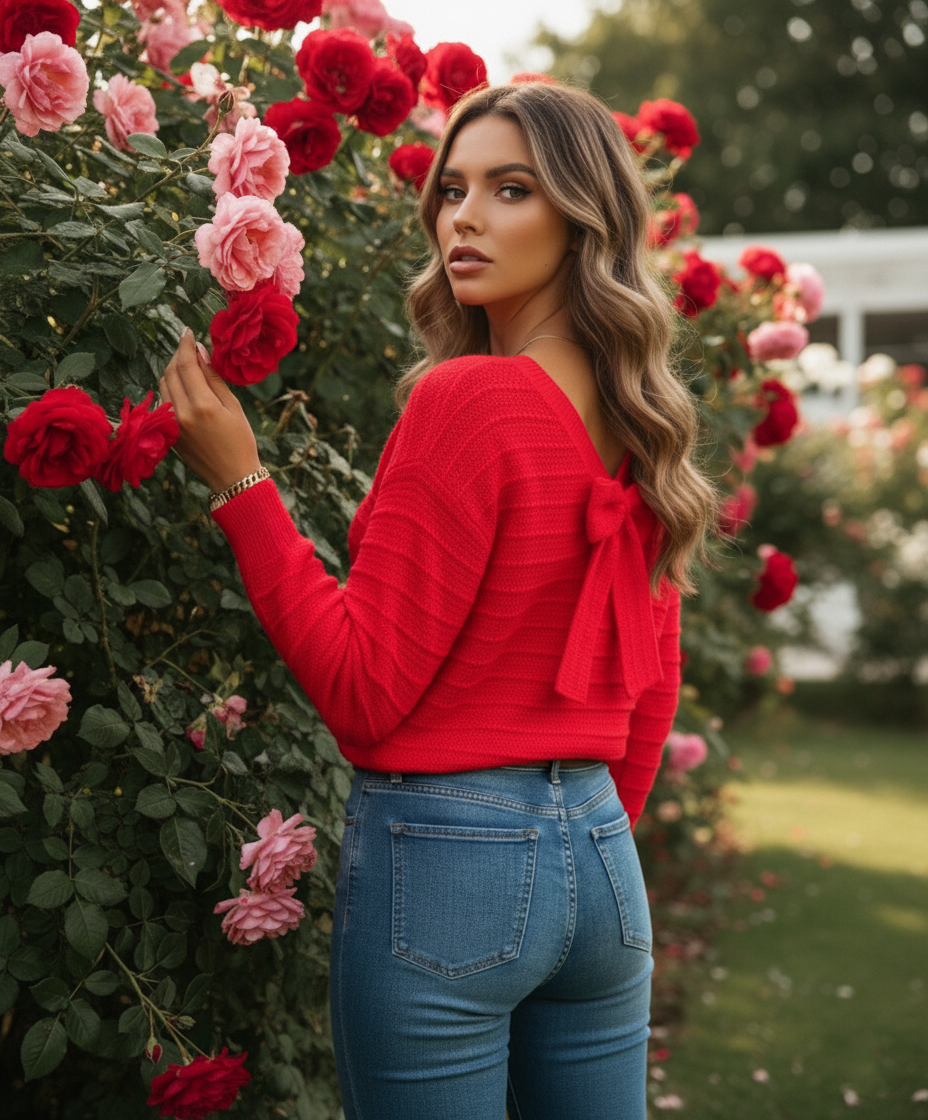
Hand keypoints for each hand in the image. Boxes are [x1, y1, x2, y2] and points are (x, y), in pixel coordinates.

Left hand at [159, 328, 261, 493]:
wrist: (232, 477)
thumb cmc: (241, 442)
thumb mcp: (234, 407)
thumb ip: (214, 378)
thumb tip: (200, 352)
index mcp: (202, 405)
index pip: (186, 365)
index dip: (185, 344)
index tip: (187, 331)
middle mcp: (181, 413)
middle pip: (170, 372)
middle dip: (177, 355)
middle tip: (188, 346)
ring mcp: (170, 424)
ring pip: (162, 385)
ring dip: (172, 371)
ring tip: (187, 365)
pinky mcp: (167, 432)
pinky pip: (163, 400)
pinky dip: (170, 387)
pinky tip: (183, 386)